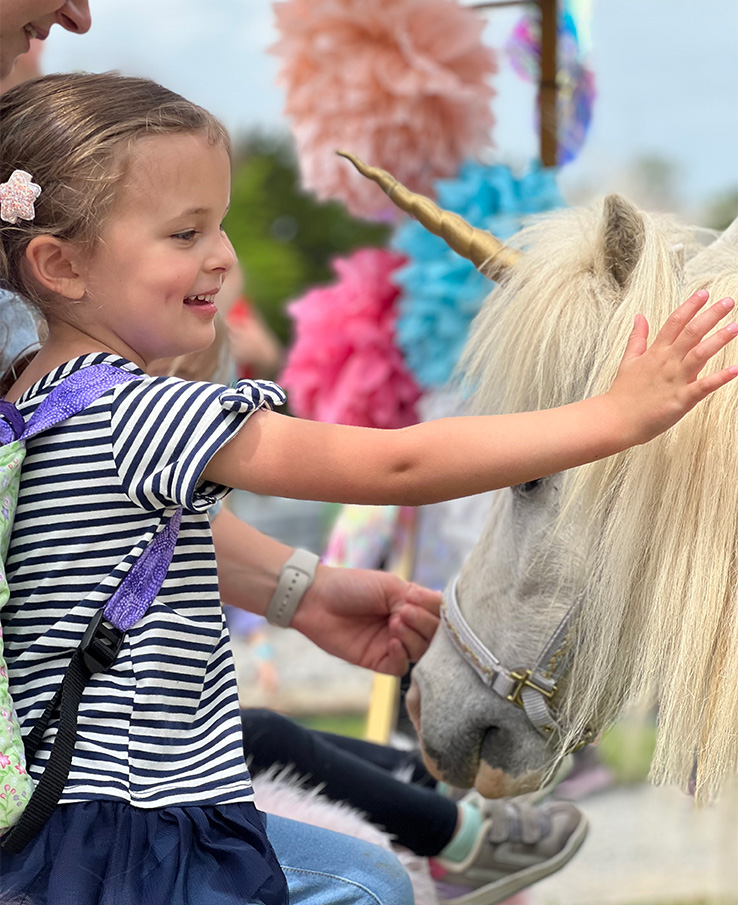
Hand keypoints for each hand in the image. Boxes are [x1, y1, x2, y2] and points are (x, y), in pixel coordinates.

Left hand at [290, 566, 441, 674]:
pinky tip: (391, 641)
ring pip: (420, 652)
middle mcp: (406, 625)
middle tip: (404, 612)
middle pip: (433, 636)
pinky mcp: (377, 660)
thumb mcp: (390, 585)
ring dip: (412, 637)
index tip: (419, 600)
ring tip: (395, 622)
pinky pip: (400, 667)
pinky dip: (401, 655)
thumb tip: (440, 612)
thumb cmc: (352, 586)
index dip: (435, 611)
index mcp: (411, 604)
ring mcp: (392, 644)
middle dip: (424, 624)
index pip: (438, 614)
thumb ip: (417, 600)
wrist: (317, 599)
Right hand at [607, 290, 737, 444]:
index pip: (675, 322)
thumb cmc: (623, 394)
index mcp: (655, 353)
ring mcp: (674, 380)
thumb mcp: (628, 361)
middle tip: (728, 302)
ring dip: (719, 339)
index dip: (690, 306)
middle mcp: (666, 362)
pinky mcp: (681, 399)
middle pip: (691, 332)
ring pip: (700, 354)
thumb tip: (639, 317)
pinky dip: (720, 378)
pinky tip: (735, 369)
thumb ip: (637, 338)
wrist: (615, 420)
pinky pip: (704, 386)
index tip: (704, 294)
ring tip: (735, 326)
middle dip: (711, 315)